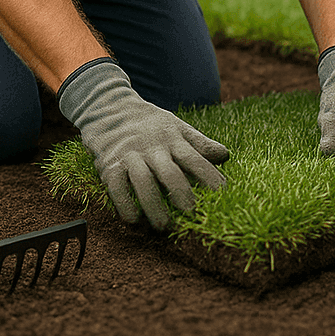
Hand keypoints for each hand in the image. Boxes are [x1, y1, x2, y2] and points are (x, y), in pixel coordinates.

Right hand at [57, 59, 228, 229]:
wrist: (110, 109)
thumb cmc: (151, 125)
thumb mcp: (177, 128)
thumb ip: (200, 144)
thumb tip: (225, 156)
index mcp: (173, 140)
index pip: (194, 158)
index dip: (209, 175)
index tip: (223, 193)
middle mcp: (153, 149)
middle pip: (169, 171)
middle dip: (181, 192)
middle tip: (192, 212)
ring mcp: (130, 157)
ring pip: (142, 181)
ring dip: (153, 204)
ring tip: (164, 225)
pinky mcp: (109, 166)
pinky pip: (116, 186)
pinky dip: (123, 203)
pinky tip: (133, 220)